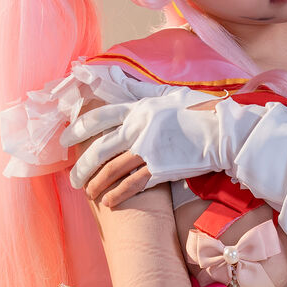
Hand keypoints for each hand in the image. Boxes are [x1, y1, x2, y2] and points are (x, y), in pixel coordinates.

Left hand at [67, 89, 222, 203]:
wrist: (222, 131)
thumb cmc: (200, 111)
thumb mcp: (169, 94)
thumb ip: (144, 93)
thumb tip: (125, 84)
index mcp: (138, 108)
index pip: (99, 117)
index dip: (77, 129)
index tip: (64, 140)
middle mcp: (137, 127)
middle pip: (99, 148)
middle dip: (82, 166)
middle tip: (73, 179)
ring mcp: (147, 149)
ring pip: (111, 168)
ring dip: (96, 183)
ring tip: (88, 193)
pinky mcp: (159, 168)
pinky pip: (131, 184)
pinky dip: (117, 194)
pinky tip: (109, 202)